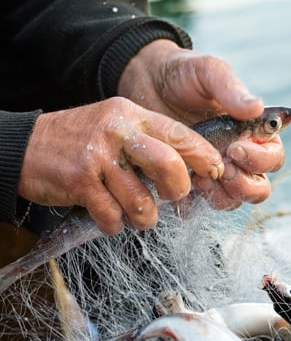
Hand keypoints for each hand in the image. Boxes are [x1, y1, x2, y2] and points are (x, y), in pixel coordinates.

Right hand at [18, 97, 223, 234]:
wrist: (25, 146)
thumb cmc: (81, 142)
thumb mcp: (117, 127)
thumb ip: (150, 142)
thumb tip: (189, 170)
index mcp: (133, 116)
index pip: (181, 135)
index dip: (204, 157)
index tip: (216, 173)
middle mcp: (118, 131)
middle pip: (169, 165)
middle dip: (177, 190)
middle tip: (172, 198)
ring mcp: (98, 156)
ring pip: (142, 201)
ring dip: (144, 217)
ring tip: (137, 214)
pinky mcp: (80, 181)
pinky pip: (113, 216)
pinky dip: (115, 225)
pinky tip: (110, 217)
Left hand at [118, 40, 284, 208]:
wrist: (145, 82)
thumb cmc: (182, 74)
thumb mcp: (207, 72)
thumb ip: (231, 90)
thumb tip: (257, 107)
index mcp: (253, 131)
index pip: (273, 156)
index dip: (260, 159)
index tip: (235, 147)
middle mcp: (240, 155)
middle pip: (260, 186)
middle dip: (245, 184)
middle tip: (222, 169)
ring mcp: (217, 171)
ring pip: (236, 199)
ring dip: (223, 195)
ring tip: (201, 179)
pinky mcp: (193, 181)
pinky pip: (205, 203)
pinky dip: (199, 201)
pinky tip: (186, 184)